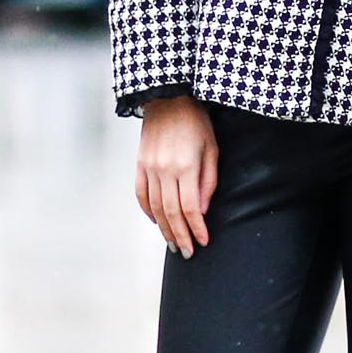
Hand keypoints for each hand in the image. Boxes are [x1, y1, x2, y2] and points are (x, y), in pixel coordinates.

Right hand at [134, 95, 217, 257]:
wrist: (168, 99)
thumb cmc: (196, 123)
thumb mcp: (212, 149)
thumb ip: (208, 181)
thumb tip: (202, 210)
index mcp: (185, 167)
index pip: (190, 208)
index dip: (197, 228)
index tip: (203, 242)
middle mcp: (164, 170)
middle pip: (171, 213)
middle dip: (180, 236)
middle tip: (187, 252)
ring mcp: (149, 168)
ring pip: (154, 208)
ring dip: (164, 229)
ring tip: (173, 244)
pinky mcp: (139, 164)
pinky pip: (140, 194)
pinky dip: (147, 211)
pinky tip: (156, 222)